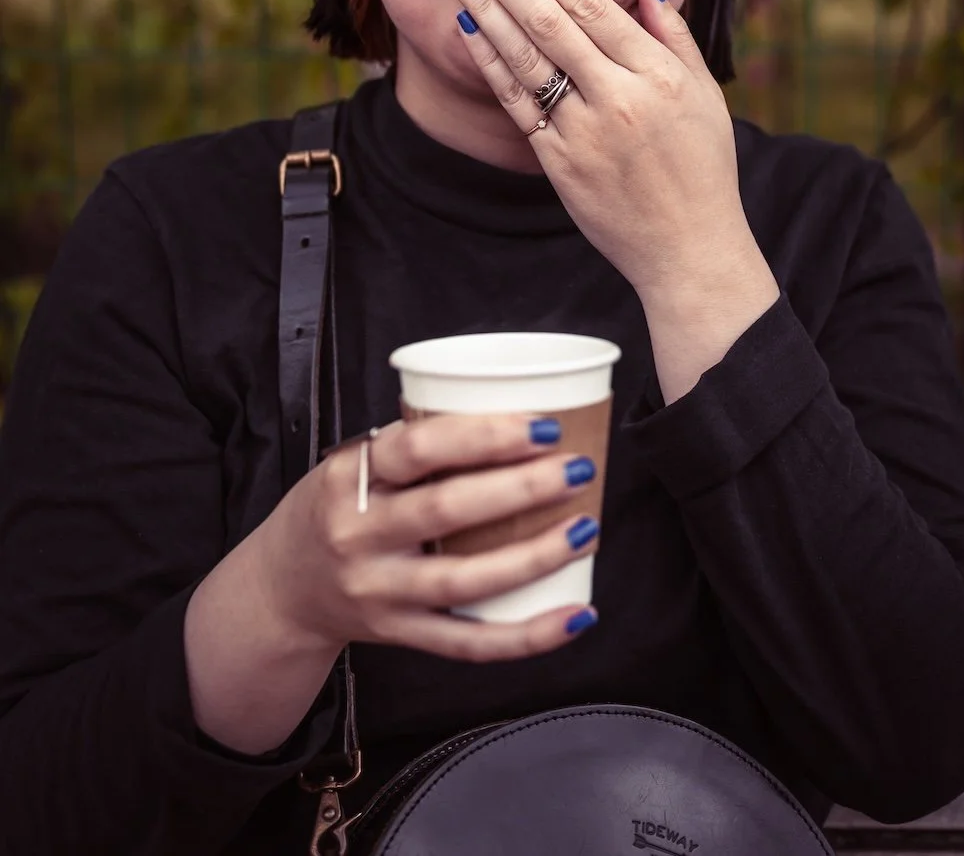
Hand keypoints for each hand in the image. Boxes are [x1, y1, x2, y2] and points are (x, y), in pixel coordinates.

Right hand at [252, 413, 600, 661]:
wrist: (281, 590)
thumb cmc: (337, 508)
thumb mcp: (355, 464)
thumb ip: (416, 446)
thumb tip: (517, 416)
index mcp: (351, 476)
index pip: (419, 448)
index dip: (485, 436)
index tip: (545, 426)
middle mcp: (360, 534)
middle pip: (447, 510)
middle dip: (522, 488)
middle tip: (577, 469)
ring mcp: (379, 591)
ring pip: (464, 580)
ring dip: (534, 556)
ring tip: (586, 529)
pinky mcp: (399, 634)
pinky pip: (469, 643)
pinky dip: (529, 635)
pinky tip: (575, 614)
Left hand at [442, 0, 778, 392]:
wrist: (687, 248)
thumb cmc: (701, 166)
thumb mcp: (702, 93)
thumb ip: (671, 33)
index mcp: (655, 74)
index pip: (590, 5)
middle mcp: (616, 98)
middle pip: (547, 22)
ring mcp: (582, 131)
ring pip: (523, 57)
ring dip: (483, 9)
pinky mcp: (557, 162)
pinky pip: (515, 102)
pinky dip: (490, 62)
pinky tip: (467, 29)